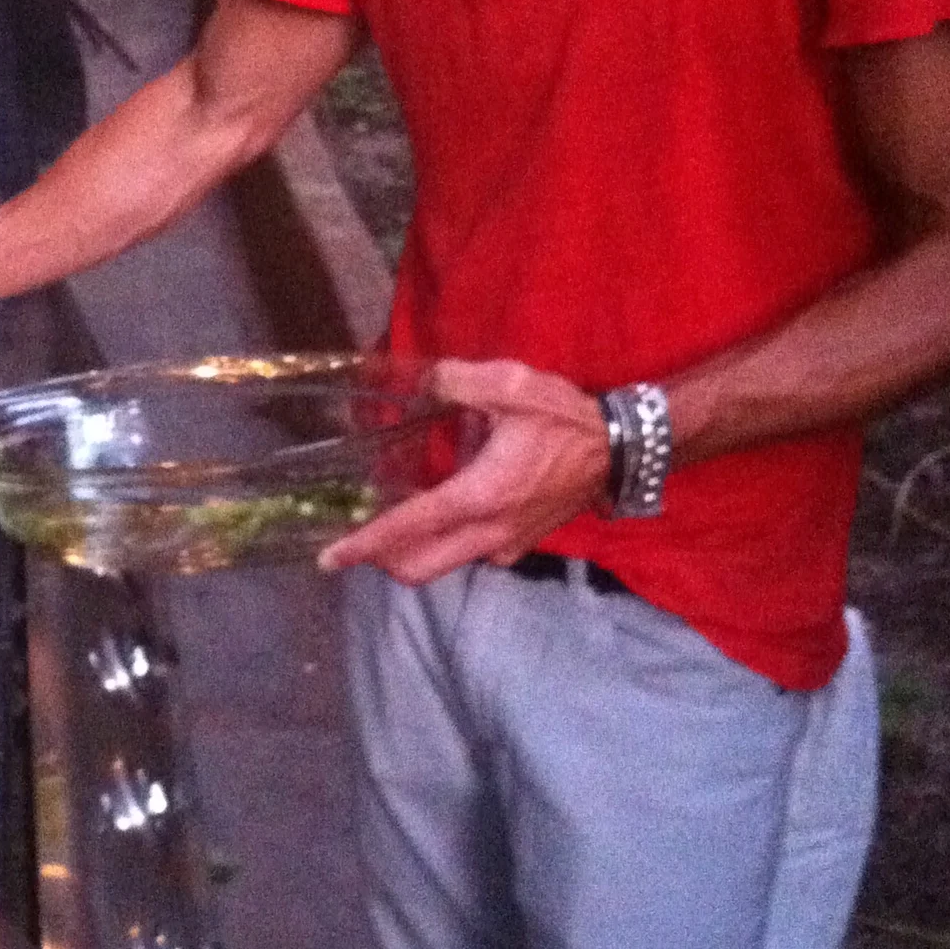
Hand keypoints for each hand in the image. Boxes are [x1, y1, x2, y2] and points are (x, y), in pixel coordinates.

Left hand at [317, 357, 610, 581]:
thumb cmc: (564, 417)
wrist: (620, 448)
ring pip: (444, 565)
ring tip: (393, 523)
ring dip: (412, 553)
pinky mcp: (520, 545)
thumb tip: (423, 383)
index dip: (364, 545)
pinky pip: (469, 555)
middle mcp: (489, 533)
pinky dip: (445, 544)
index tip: (330, 559)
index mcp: (480, 496)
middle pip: (419, 568)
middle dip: (382, 559)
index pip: (409, 529)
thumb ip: (456, 380)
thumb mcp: (510, 384)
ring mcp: (506, 546)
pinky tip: (442, 514)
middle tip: (357, 540)